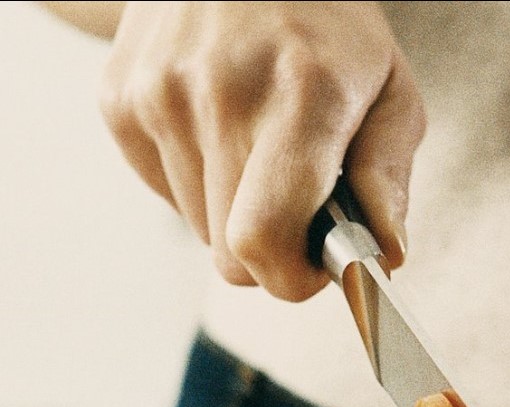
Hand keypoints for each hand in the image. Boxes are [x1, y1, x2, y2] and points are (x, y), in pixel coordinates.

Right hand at [98, 1, 425, 299]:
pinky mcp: (120, 99)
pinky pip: (164, 190)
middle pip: (229, 253)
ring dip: (231, 210)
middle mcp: (221, 94)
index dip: (289, 278)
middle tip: (297, 204)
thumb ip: (389, 175)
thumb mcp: (389, 84)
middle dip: (269, 248)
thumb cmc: (325, 23)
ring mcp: (159, 95)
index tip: (312, 268)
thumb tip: (381, 255)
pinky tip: (217, 124)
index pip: (262, 241)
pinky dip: (195, 179)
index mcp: (302, 94)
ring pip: (197, 228)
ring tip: (256, 145)